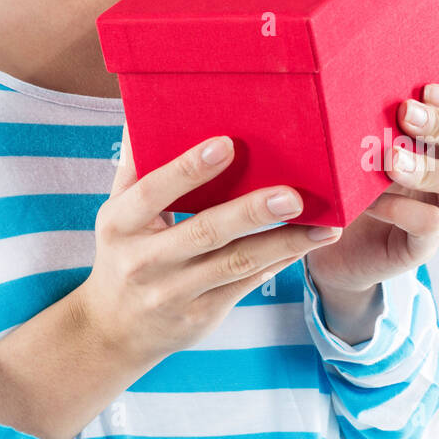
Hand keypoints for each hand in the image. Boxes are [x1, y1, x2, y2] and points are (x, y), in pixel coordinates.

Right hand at [74, 126, 342, 366]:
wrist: (115, 330)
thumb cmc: (122, 251)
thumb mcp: (116, 212)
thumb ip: (136, 165)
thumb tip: (145, 109)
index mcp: (120, 223)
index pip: (154, 191)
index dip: (189, 168)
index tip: (226, 144)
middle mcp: (145, 260)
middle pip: (204, 231)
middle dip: (251, 212)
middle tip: (292, 194)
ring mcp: (174, 293)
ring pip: (237, 263)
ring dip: (284, 242)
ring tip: (324, 226)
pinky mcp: (202, 315)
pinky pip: (247, 284)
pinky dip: (279, 262)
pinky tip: (306, 244)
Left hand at [305, 85, 438, 298]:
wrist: (334, 242)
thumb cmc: (351, 179)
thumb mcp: (368, 142)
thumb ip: (377, 116)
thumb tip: (365, 77)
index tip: (425, 91)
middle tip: (404, 115)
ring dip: (428, 164)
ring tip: (389, 159)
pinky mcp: (420, 244)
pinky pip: (431, 224)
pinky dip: (401, 209)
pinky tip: (371, 201)